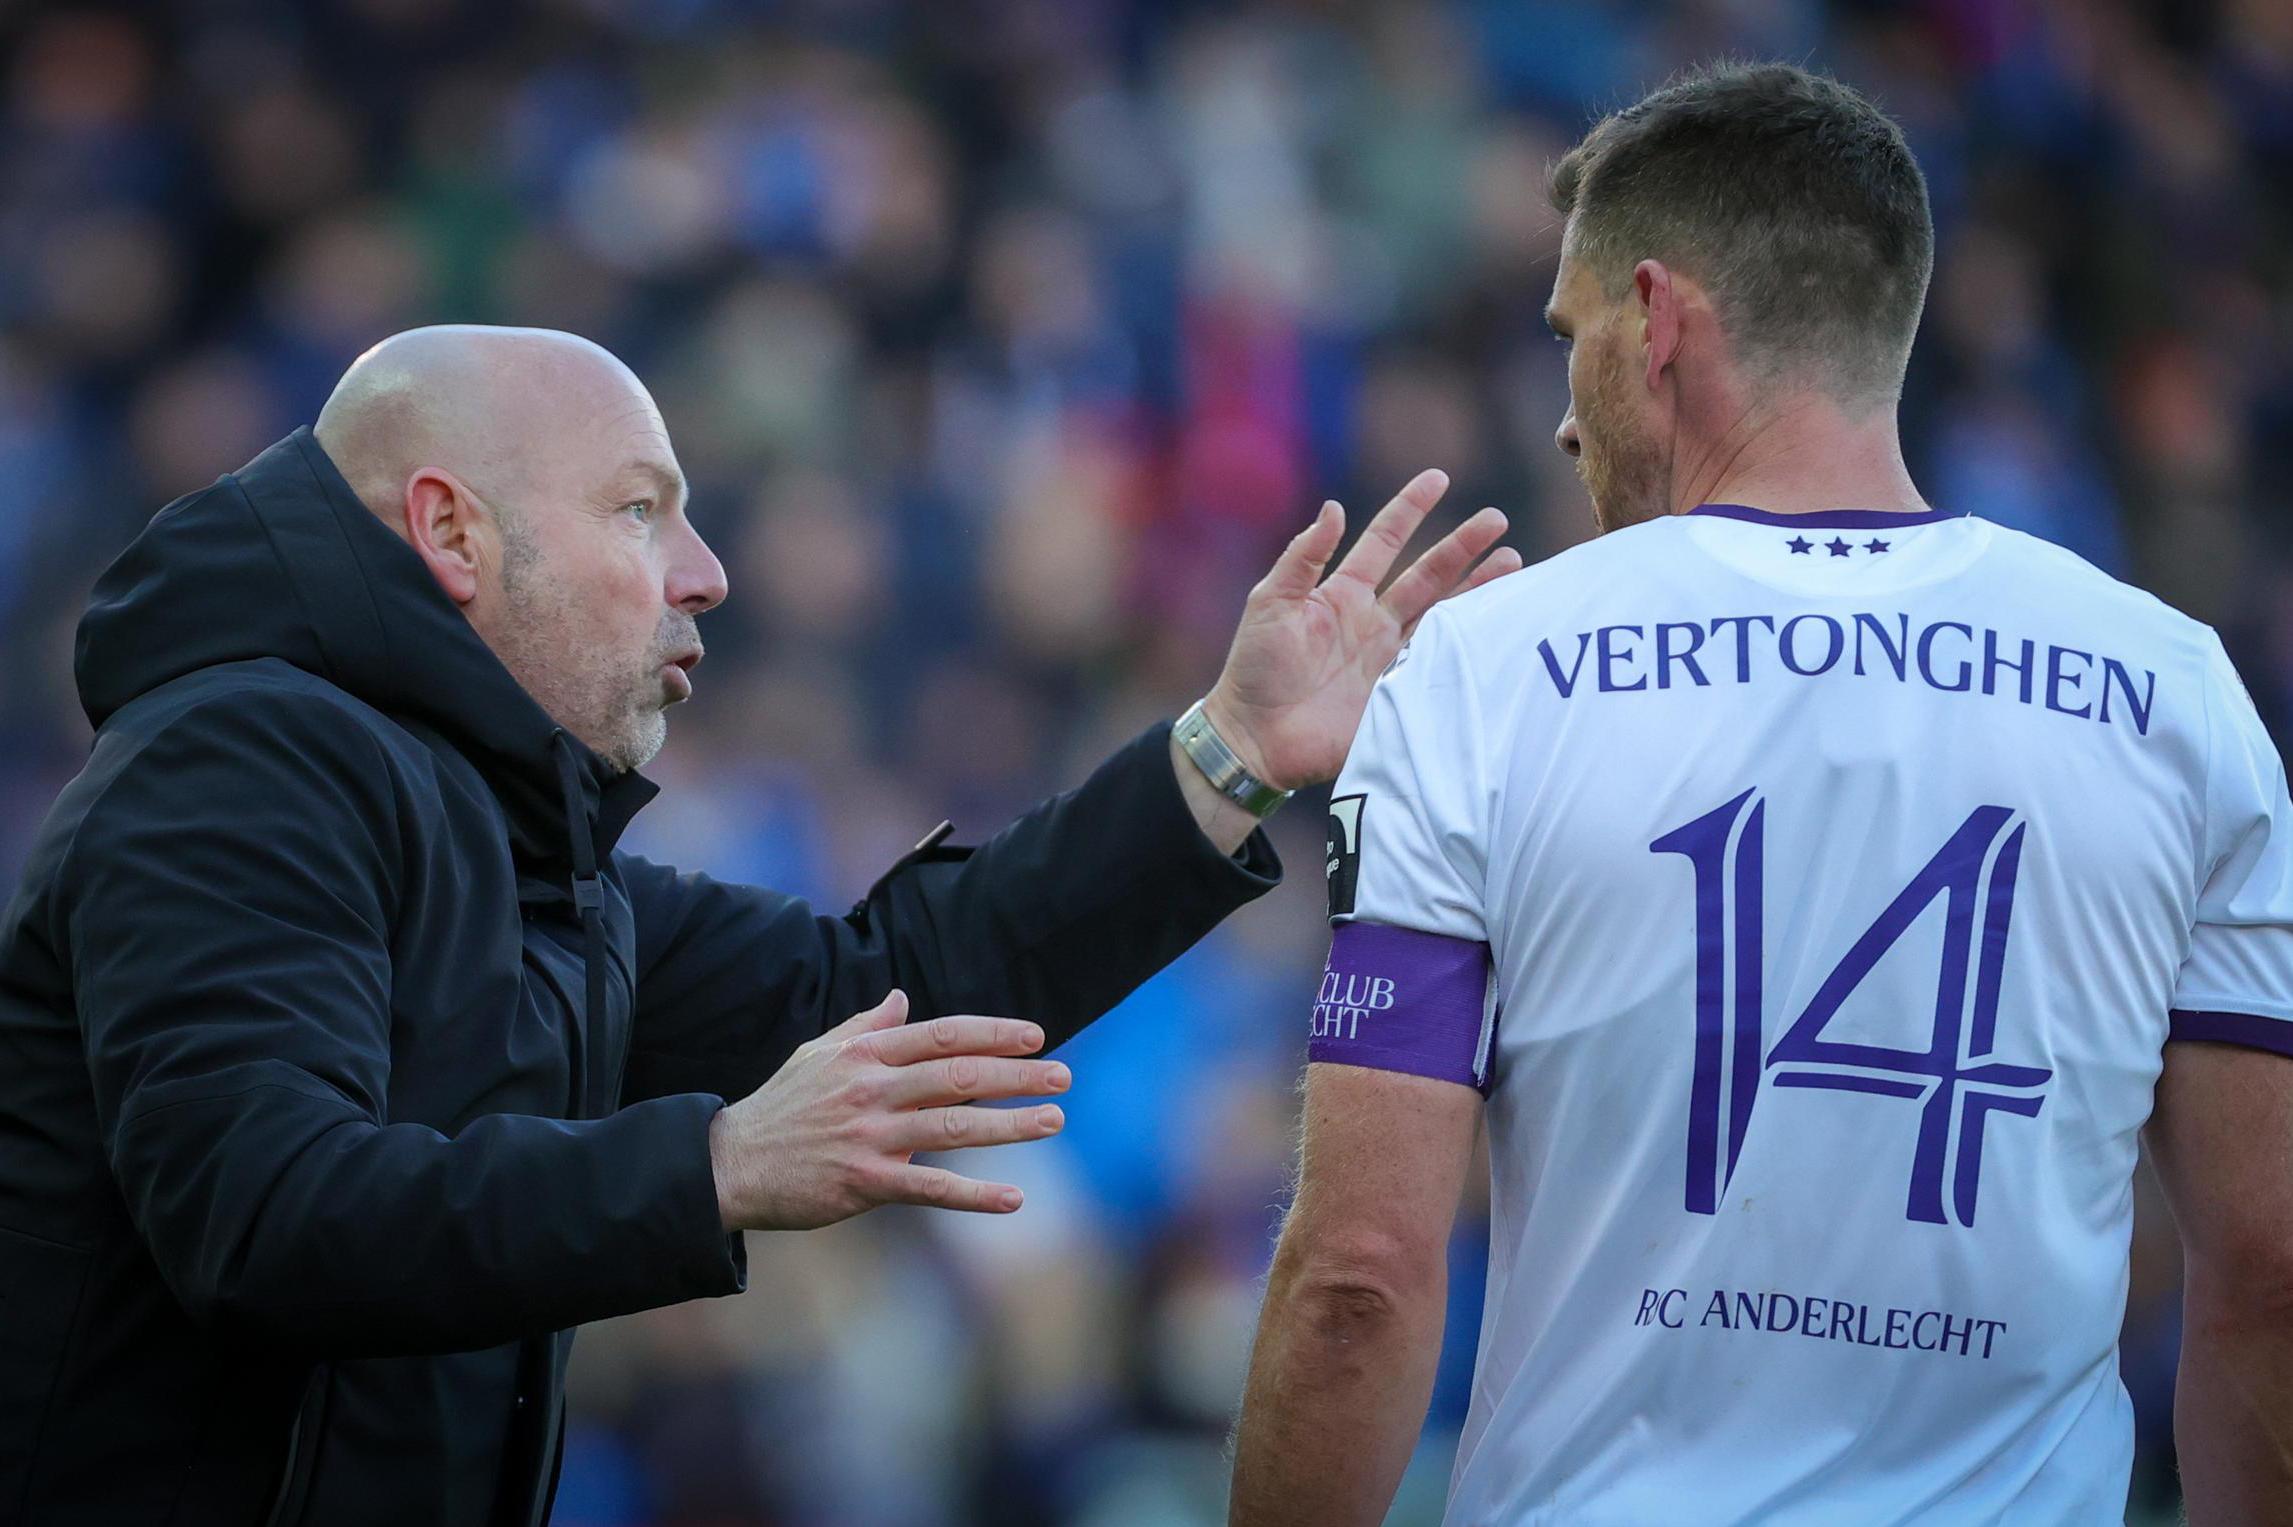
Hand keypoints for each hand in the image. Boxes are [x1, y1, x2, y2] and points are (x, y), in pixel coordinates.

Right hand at [708, 990, 1069, 1230]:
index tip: (1036, 1037)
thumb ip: (865, 1028)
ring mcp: (870, 1136)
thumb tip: (901, 997)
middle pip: (960, 1075)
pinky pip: (930, 1187)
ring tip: (1054, 1120)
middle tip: (1064, 1076)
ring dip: (1011, 1124)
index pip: (943, 1035)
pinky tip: (1014, 1197)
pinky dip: (974, 1194)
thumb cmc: (781, 1107)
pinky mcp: (864, 1182)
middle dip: (1018, 1075)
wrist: (731, 1164)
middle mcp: (872, 1089)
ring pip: (954, 1125)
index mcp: (865, 1054)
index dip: (994, 1033)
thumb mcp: (817, 1054)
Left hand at [1203, 470, 1519, 790]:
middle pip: (1429, 575)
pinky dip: (1469, 646)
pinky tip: (1497, 626)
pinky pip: (1442, 664)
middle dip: (1463, 547)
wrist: (1255, 737)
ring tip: (1513, 562)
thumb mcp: (1270, 603)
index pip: (1385, 542)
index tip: (1438, 479)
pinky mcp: (1401, 693)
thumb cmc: (1255, 668)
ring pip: (1445, 615)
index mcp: (1344, 594)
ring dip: (1478, 589)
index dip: (1410, 510)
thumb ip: (1303, 558)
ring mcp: (1392, 658)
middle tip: (1497, 519)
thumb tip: (1333, 507)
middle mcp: (1375, 621)